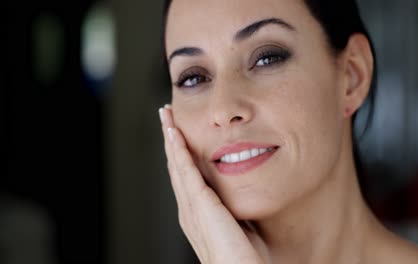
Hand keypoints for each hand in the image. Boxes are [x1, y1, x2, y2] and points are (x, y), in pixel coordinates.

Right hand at [159, 105, 264, 263]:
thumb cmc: (244, 259)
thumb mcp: (240, 226)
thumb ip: (235, 210)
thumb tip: (241, 196)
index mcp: (198, 214)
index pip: (186, 176)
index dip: (180, 152)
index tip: (178, 131)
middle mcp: (189, 210)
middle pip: (176, 166)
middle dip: (170, 139)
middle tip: (166, 115)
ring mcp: (191, 208)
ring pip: (176, 164)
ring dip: (170, 138)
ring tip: (166, 115)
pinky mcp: (199, 205)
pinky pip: (185, 171)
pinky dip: (178, 149)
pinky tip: (174, 132)